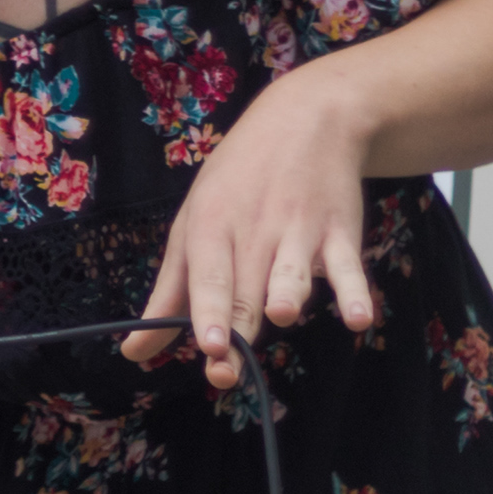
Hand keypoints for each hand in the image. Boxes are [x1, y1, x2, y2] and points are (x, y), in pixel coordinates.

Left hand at [122, 69, 379, 390]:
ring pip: (292, 272)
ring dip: (287, 293)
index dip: (207, 312)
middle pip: (245, 287)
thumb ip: (169, 292)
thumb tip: (134, 352)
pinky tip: (358, 318)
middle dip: (237, 328)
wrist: (304, 121)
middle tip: (226, 372)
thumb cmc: (236, 183)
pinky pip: (348, 266)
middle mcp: (254, 230)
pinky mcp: (341, 233)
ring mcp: (300, 230)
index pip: (207, 276)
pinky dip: (355, 291)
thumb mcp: (192, 223)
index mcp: (210, 226)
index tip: (207, 346)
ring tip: (281, 314)